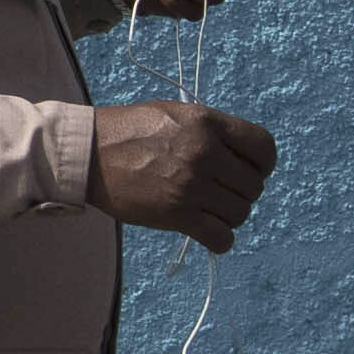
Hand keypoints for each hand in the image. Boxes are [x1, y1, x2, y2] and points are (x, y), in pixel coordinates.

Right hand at [88, 99, 279, 247]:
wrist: (88, 153)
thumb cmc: (129, 130)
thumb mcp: (175, 113)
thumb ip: (212, 131)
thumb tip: (241, 158)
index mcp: (207, 123)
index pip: (264, 148)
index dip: (262, 164)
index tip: (249, 170)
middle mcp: (205, 153)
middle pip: (253, 186)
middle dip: (241, 192)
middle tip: (220, 192)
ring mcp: (192, 185)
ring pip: (240, 213)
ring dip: (229, 215)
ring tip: (209, 209)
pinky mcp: (177, 214)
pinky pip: (221, 237)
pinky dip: (220, 239)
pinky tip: (208, 231)